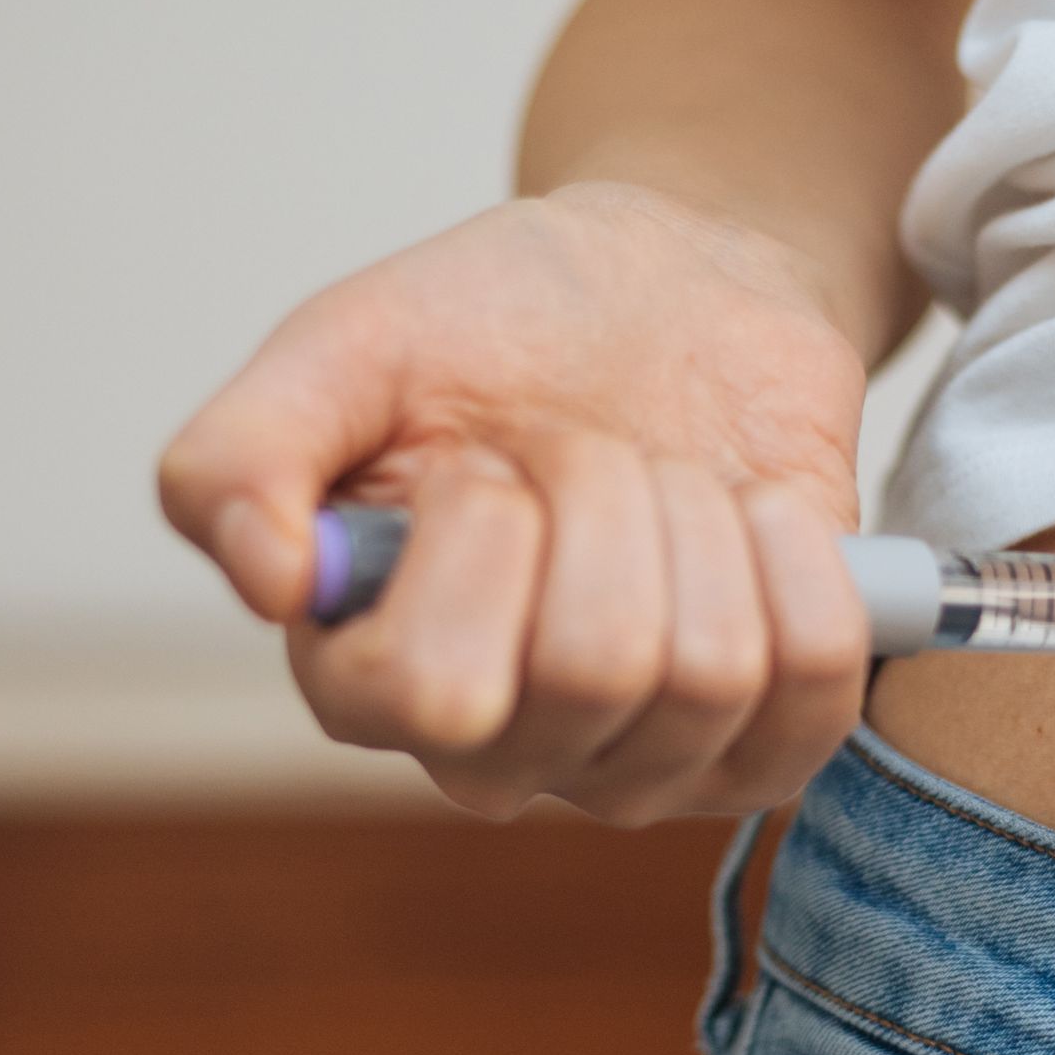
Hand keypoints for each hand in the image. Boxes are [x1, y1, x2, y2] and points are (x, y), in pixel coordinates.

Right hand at [157, 182, 877, 822]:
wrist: (669, 289)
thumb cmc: (496, 326)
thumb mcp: (346, 345)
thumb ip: (239, 453)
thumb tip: (264, 579)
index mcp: (368, 680)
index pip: (434, 690)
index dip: (483, 536)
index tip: (476, 456)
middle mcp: (502, 753)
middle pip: (594, 668)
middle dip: (605, 490)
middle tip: (579, 444)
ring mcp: (642, 766)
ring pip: (712, 671)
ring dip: (700, 513)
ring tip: (662, 474)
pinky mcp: (764, 745)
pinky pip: (816, 682)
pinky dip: (800, 559)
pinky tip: (753, 513)